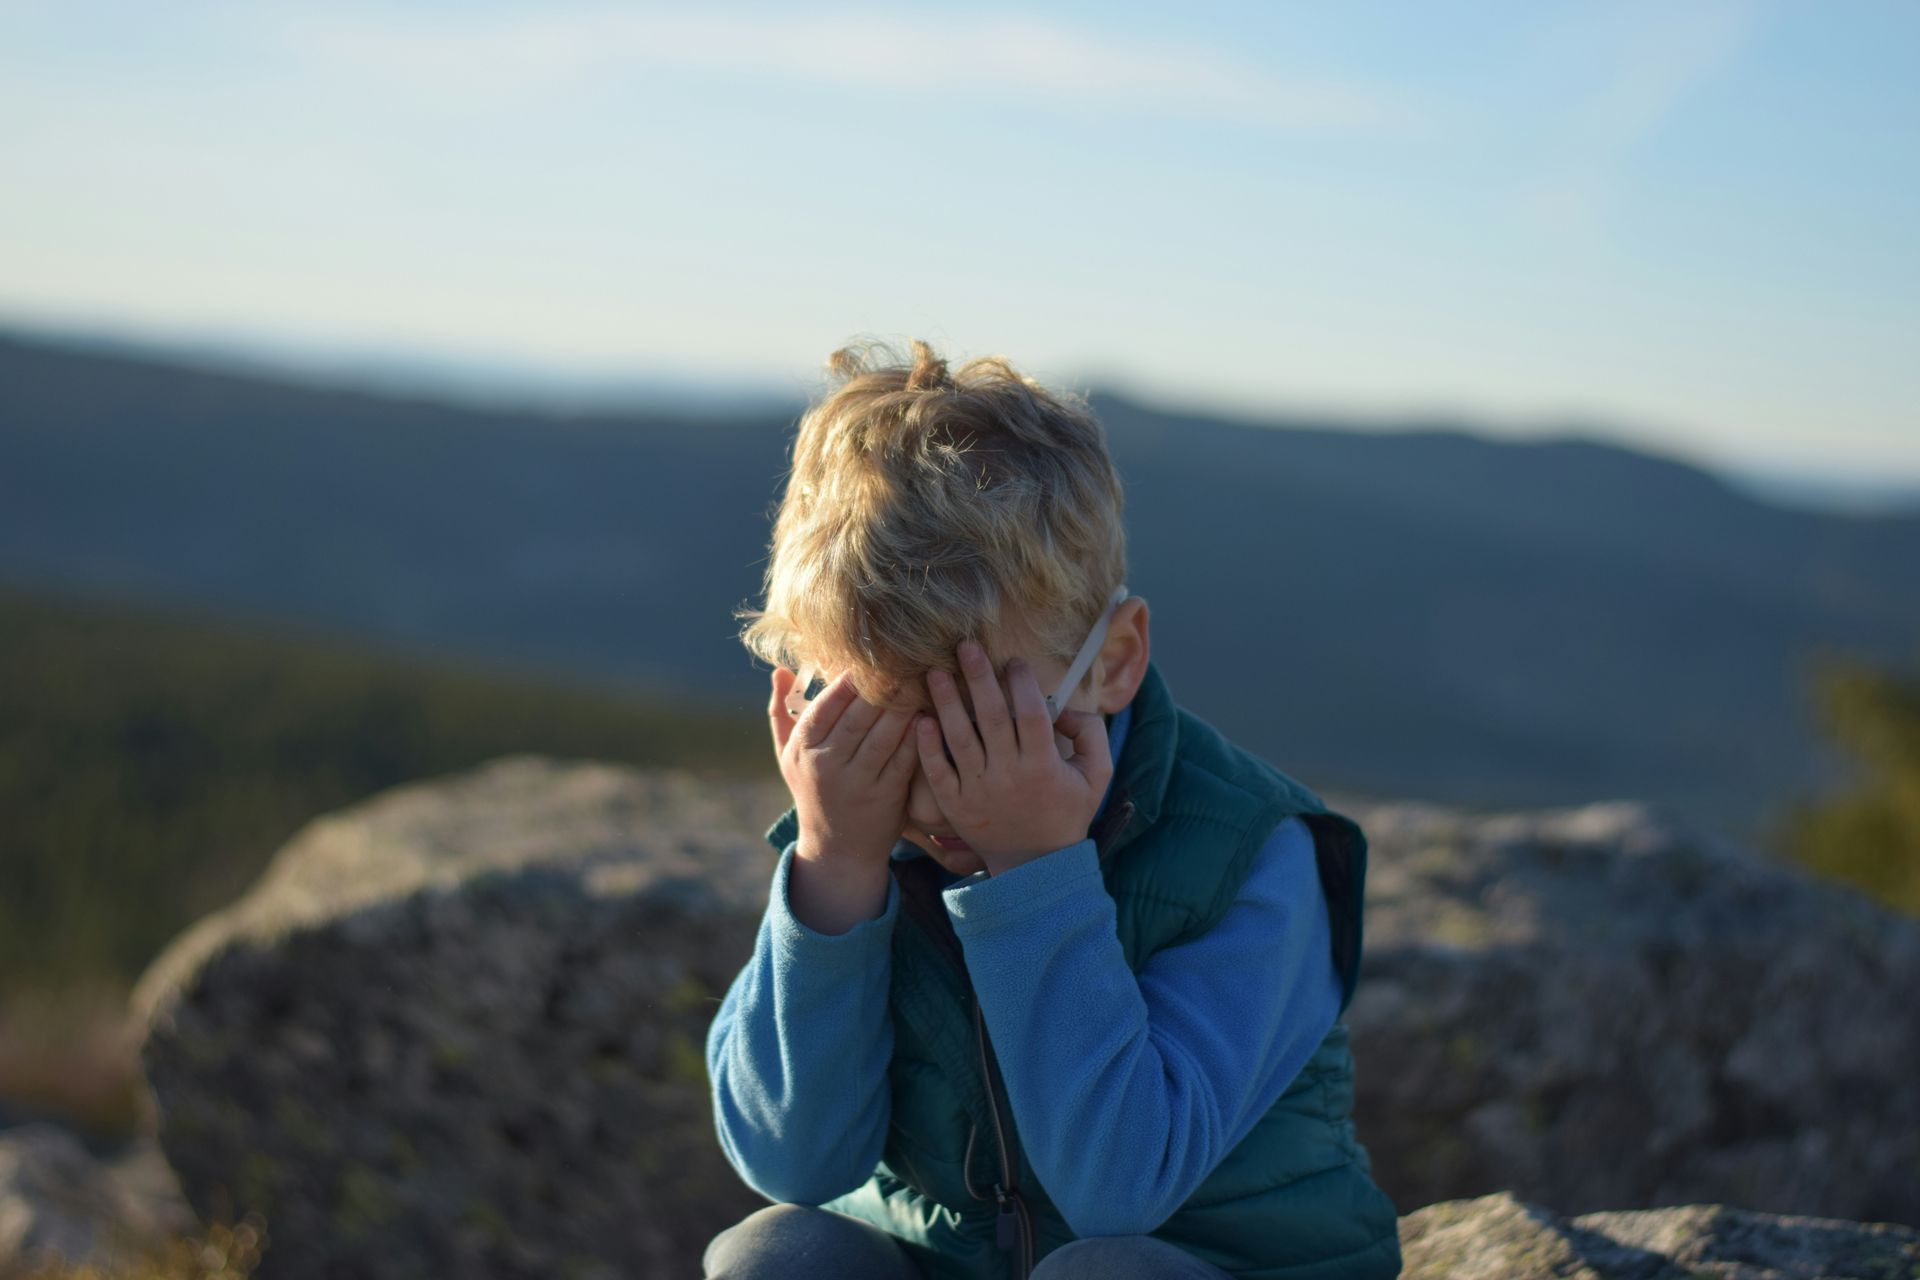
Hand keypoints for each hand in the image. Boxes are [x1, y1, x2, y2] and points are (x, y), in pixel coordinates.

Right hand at [769, 667, 920, 872]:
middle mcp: (827, 765)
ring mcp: (858, 782)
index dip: (848, 679)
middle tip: (902, 656)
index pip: (826, 705)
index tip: (868, 655)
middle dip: (881, 684)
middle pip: (858, 715)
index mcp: (803, 749)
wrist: (837, 850)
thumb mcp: (787, 756)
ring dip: (903, 704)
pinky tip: (928, 712)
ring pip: (884, 734)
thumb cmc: (812, 791)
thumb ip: (782, 713)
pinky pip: (904, 758)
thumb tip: (781, 670)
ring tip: (918, 677)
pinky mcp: (886, 795)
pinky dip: (916, 734)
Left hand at [915, 639, 1112, 875]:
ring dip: (947, 703)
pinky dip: (927, 745)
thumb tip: (1064, 706)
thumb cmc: (1067, 812)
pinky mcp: (955, 805)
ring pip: (959, 739)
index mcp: (1043, 765)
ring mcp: (978, 790)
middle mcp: (1009, 775)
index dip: (1023, 684)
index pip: (1032, 714)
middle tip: (965, 645)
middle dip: (979, 678)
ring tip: (934, 671)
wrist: (1035, 866)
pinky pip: (938, 771)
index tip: (1014, 660)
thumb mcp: (1097, 775)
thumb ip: (1091, 734)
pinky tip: (921, 718)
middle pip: (992, 717)